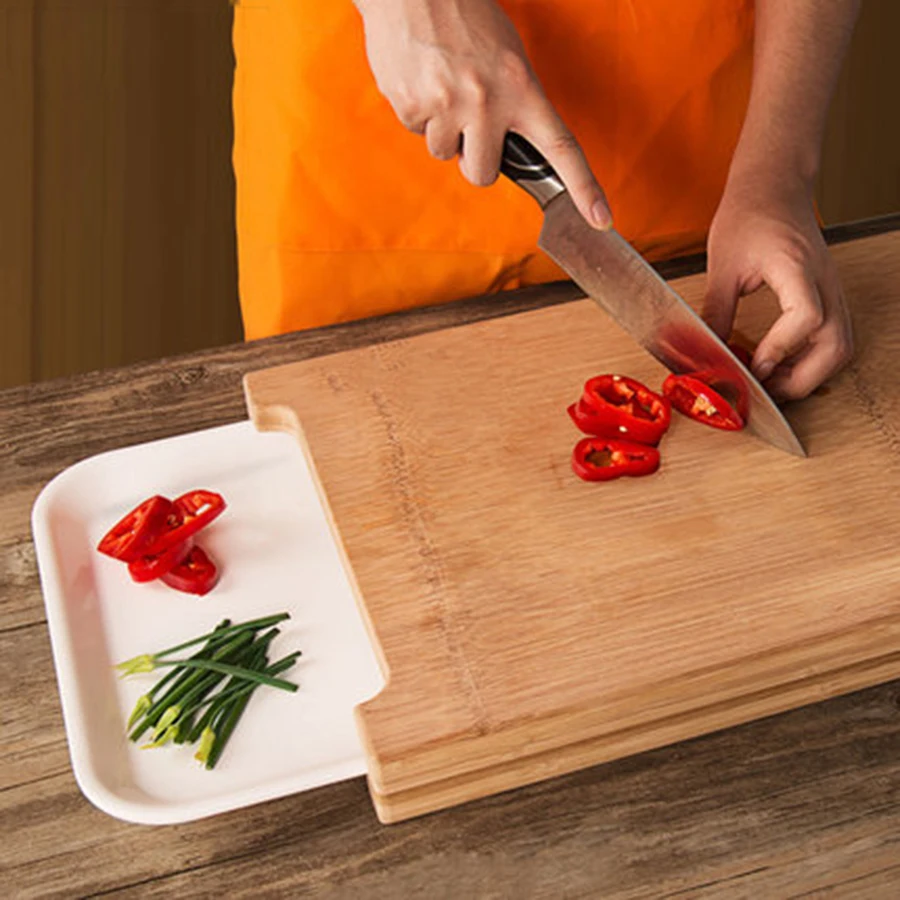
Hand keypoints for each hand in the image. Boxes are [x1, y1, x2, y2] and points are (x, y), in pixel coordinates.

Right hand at [353, 0, 610, 228]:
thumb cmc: (465, 16)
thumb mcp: (507, 56)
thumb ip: (513, 103)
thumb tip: (503, 147)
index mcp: (521, 87)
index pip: (561, 147)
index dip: (584, 187)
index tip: (601, 218)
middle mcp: (486, 101)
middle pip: (483, 175)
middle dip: (474, 160)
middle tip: (469, 125)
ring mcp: (446, 105)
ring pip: (444, 154)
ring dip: (442, 130)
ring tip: (442, 86)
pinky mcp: (410, 105)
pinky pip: (416, 132)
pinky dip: (417, 112)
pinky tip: (420, 78)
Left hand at [703, 171, 852, 401]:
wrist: (775, 187)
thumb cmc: (751, 214)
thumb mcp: (722, 265)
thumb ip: (716, 311)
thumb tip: (705, 352)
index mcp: (797, 267)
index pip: (807, 317)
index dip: (781, 348)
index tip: (753, 366)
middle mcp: (824, 282)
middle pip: (835, 346)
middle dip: (800, 379)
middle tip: (762, 390)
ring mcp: (832, 291)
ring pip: (840, 348)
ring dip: (808, 375)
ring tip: (769, 382)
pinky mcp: (828, 297)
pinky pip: (833, 339)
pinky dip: (811, 361)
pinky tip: (779, 365)